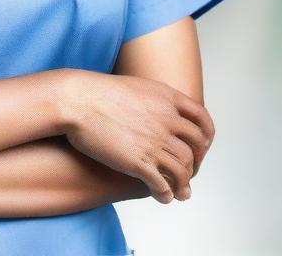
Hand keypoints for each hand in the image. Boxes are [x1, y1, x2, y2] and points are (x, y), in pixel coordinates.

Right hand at [58, 69, 214, 203]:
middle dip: (196, 163)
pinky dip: (167, 194)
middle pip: (196, 147)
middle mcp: (165, 119)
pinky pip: (163, 185)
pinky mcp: (139, 162)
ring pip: (183, 170)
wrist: (75, 99)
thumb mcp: (133, 86)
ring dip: (183, 184)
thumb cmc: (95, 92)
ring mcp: (154, 141)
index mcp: (166, 98)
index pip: (202, 118)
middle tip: (189, 172)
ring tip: (179, 192)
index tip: (202, 145)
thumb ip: (152, 99)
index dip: (206, 136)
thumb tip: (156, 110)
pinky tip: (163, 196)